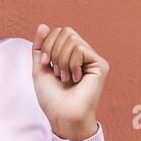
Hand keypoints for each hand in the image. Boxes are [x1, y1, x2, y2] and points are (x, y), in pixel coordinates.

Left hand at [31, 24, 107, 139]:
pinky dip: (71, 63)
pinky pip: (80, 48)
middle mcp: (84, 55)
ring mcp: (93, 59)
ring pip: (72, 39)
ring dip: (61, 60)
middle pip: (66, 31)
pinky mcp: (100, 64)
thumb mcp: (40, 67)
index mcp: (70, 55)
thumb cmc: (51, 96)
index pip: (59, 32)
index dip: (47, 44)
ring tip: (65, 77)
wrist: (62, 114)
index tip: (45, 63)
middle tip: (56, 71)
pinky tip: (75, 78)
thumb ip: (40, 46)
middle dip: (53, 50)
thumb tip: (43, 25)